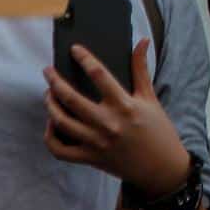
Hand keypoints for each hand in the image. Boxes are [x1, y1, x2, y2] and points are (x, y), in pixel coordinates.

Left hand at [44, 39, 191, 193]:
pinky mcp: (90, 159)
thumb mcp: (150, 97)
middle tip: (48, 71)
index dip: (84, 58)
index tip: (74, 49)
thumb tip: (142, 41)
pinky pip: (60, 150)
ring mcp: (96, 143)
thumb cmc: (158, 130)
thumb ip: (141, 69)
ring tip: (48, 93)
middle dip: (55, 81)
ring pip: (61, 122)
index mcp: (124, 105)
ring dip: (50, 105)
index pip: (99, 75)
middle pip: (71, 99)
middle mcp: (108, 123)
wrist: (162, 168)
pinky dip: (50, 137)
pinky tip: (52, 123)